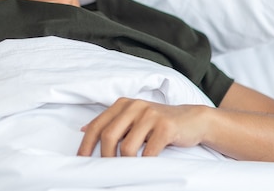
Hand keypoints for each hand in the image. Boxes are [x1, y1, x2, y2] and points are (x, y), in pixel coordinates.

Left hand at [77, 98, 208, 156]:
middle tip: (108, 170)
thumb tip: (83, 129)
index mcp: (123, 104)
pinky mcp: (165, 126)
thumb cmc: (158, 123)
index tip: (81, 159)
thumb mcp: (133, 118)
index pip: (97, 125)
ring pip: (127, 147)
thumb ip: (112, 122)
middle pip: (109, 136)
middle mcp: (134, 106)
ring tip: (130, 168)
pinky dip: (144, 163)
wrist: (192, 119)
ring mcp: (150, 115)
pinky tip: (146, 165)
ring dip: (126, 163)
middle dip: (106, 157)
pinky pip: (148, 152)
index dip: (87, 144)